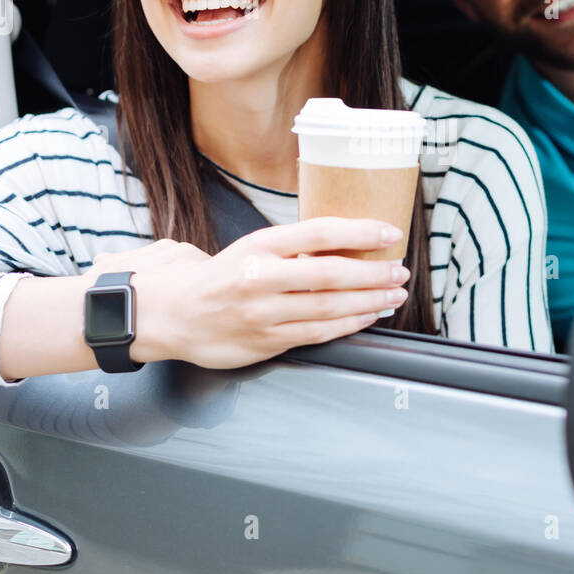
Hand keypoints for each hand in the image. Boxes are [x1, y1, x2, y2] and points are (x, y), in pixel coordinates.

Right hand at [120, 217, 410, 368]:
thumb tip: (344, 242)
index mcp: (258, 246)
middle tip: (400, 270)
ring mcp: (263, 313)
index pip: (319, 233)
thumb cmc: (218, 279)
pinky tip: (367, 315)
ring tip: (393, 294)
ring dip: (369, 301)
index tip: (389, 232)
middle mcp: (260, 278)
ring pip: (329, 307)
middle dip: (374, 273)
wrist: (173, 315)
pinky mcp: (266, 342)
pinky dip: (349, 323)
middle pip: (331, 273)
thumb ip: (291, 248)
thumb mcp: (250, 249)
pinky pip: (318, 332)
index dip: (359, 232)